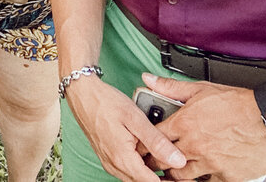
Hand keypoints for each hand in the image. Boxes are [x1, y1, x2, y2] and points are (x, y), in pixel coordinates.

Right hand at [65, 74, 185, 181]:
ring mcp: (109, 161)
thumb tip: (178, 160)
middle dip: (161, 179)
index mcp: (122, 158)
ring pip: (134, 177)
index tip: (183, 177)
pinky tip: (148, 155)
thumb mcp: (135, 118)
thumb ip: (157, 142)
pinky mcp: (107, 156)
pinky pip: (126, 169)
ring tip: (166, 162)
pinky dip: (140, 167)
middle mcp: (114, 164)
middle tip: (178, 171)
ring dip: (150, 174)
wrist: (82, 93)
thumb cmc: (105, 102)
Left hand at [146, 73, 265, 180]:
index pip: (153, 138)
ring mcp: (210, 163)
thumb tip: (149, 79)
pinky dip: (202, 179)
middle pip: (164, 161)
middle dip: (156, 162)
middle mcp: (194, 145)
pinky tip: (201, 174)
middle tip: (155, 162)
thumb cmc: (238, 103)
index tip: (143, 146)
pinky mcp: (227, 175)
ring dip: (177, 173)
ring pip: (183, 176)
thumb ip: (171, 87)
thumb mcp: (201, 89)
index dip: (146, 143)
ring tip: (175, 169)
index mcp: (184, 124)